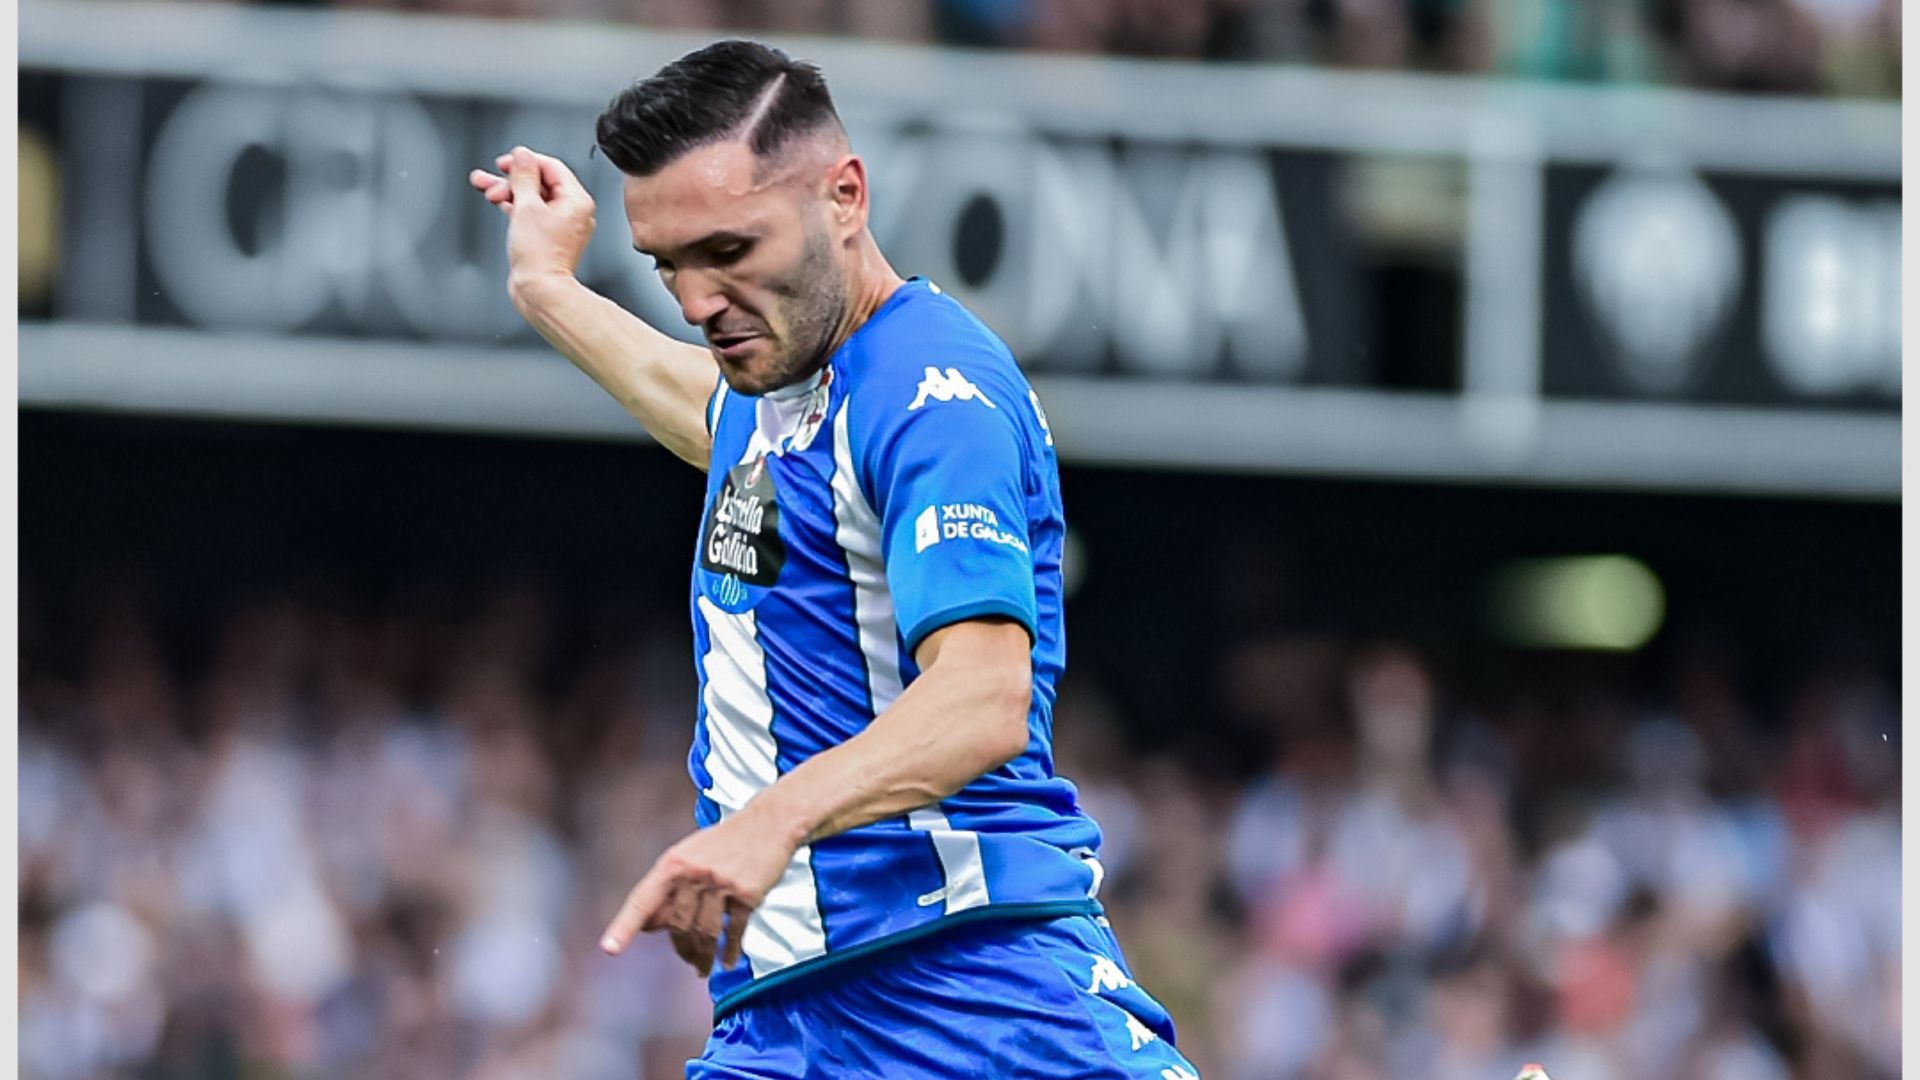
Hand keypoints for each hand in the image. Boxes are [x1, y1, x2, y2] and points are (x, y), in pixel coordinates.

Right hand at [467, 146, 596, 307]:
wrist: (540, 291)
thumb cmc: (539, 257)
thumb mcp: (526, 206)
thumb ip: (523, 176)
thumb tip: (522, 155)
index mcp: (577, 200)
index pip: (551, 167)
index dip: (525, 161)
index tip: (505, 162)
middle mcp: (574, 212)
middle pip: (540, 182)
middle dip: (511, 180)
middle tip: (490, 179)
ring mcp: (563, 226)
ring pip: (533, 198)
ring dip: (509, 192)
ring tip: (484, 188)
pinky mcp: (550, 238)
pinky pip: (533, 214)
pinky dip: (515, 207)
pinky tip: (499, 202)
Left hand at [600, 806, 798, 975]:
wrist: (770, 822)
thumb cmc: (725, 842)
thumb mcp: (688, 856)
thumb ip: (668, 890)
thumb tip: (648, 926)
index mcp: (673, 863)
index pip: (643, 900)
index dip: (625, 926)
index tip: (610, 949)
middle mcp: (694, 873)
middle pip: (678, 925)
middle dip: (681, 949)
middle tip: (688, 962)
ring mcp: (722, 883)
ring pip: (705, 932)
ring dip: (703, 957)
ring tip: (702, 969)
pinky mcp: (747, 893)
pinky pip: (734, 931)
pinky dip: (730, 950)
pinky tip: (727, 961)